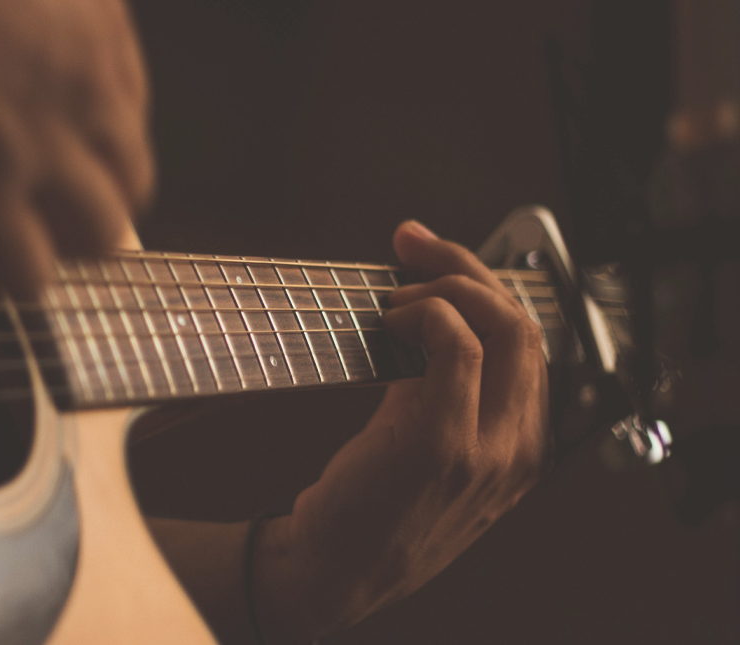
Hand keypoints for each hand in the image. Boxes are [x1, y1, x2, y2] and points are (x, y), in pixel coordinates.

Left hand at [0, 0, 152, 295]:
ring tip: (67, 152)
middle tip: (48, 218)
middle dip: (74, 236)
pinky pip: (133, 88)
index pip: (31, 277)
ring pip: (133, 165)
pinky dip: (110, 106)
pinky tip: (70, 88)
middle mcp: (47, 139)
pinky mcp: (103, 19)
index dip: (14, 273)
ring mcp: (85, 75)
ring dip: (103, 177)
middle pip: (105, 233)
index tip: (2, 258)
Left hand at [254, 221, 548, 641]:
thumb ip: (444, 391)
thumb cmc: (370, 508)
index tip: (433, 258)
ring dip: (444, 287)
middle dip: (470, 267)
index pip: (530, 344)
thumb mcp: (429, 451)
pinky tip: (390, 322)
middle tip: (414, 246)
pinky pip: (456, 345)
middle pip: (525, 324)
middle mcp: (519, 449)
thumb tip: (426, 314)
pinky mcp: (442, 442)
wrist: (332, 573)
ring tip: (394, 296)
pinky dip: (425, 313)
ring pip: (501, 325)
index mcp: (522, 450)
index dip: (485, 288)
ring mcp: (487, 448)